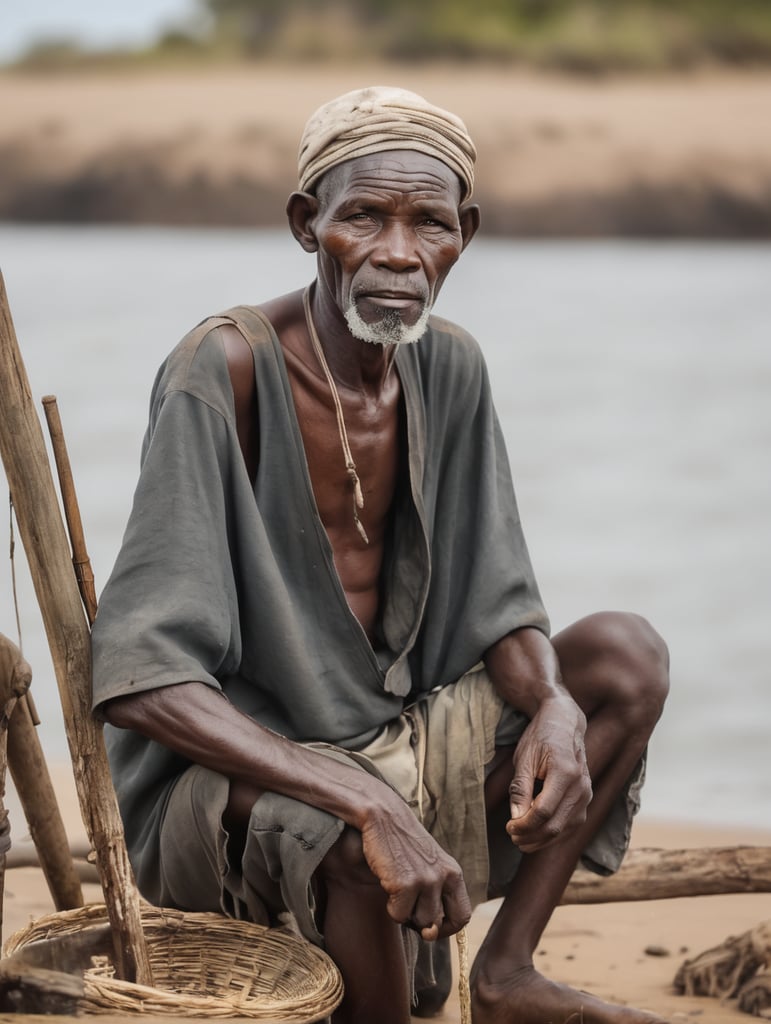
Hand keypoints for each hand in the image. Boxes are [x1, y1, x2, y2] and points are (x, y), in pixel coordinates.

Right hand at [359, 798, 470, 939]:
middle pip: (437, 923)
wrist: (384, 816)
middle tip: (407, 898)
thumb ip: (434, 900)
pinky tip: (388, 882)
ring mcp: (426, 880)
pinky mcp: (405, 883)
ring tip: (398, 885)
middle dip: (419, 919)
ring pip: (419, 923)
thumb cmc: (404, 845)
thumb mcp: (428, 867)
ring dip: (404, 912)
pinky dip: (390, 906)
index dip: (446, 928)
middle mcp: (444, 877)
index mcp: (454, 873)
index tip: (431, 925)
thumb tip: (430, 934)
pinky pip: (399, 915)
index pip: (462, 917)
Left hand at [506, 694, 591, 853]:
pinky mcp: (586, 800)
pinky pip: (571, 825)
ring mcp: (587, 795)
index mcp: (565, 772)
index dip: (524, 825)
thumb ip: (521, 788)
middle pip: (555, 825)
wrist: (564, 723)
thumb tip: (516, 818)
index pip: (543, 811)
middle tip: (512, 836)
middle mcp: (581, 786)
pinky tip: (537, 835)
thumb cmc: (541, 737)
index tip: (508, 827)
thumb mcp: (525, 758)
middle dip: (531, 836)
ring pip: (565, 830)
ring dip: (542, 840)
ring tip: (521, 839)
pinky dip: (554, 834)